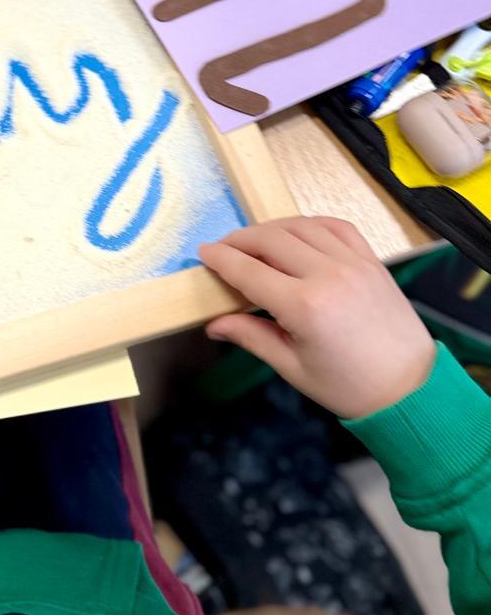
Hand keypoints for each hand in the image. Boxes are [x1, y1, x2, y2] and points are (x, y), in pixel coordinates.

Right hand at [201, 217, 435, 417]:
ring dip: (271, 229)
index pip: (248, 270)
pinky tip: (296, 233)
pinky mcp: (371, 260)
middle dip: (240, 240)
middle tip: (224, 250)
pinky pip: (335, 226)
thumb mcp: (293, 368)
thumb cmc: (347, 387)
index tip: (203, 253)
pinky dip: (309, 224)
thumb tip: (213, 325)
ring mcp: (353, 263)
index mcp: (304, 307)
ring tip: (255, 242)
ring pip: (300, 226)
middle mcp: (327, 275)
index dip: (220, 259)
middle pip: (270, 239)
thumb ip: (251, 337)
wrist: (410, 390)